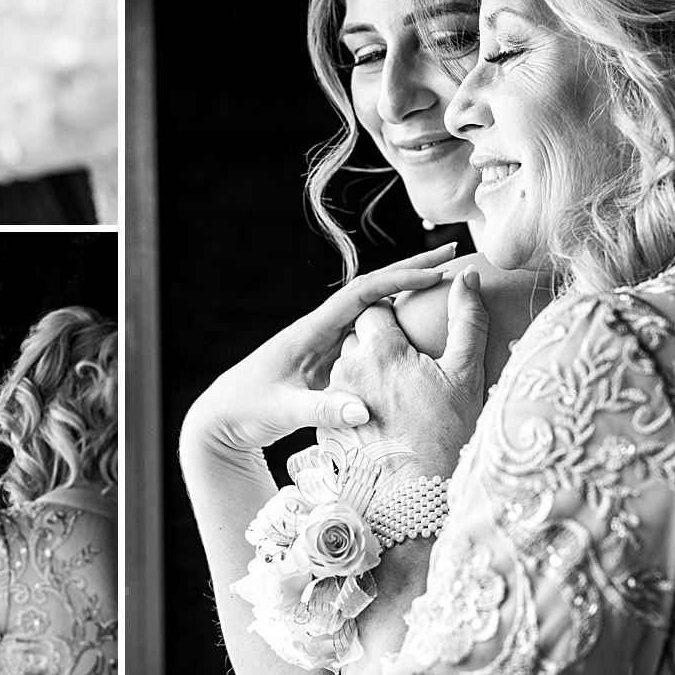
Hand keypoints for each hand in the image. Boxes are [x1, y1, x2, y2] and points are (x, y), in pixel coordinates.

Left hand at [181, 243, 461, 458]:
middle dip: (411, 271)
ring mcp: (329, 343)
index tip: (435, 273)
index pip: (362, 293)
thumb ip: (321, 409)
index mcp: (311, 330)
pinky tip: (423, 324)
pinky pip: (373, 334)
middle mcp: (323, 328)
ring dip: (409, 293)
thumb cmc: (246, 409)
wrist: (222, 418)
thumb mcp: (282, 410)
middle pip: (374, 291)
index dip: (399, 280)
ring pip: (376, 309)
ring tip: (446, 281)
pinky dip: (399, 322)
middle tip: (452, 256)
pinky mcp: (333, 360)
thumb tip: (364, 408)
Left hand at [324, 265, 489, 481]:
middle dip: (382, 336)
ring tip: (402, 388)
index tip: (417, 304)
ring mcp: (335, 402)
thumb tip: (467, 279)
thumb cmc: (445, 437)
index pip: (375, 304)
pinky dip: (365, 399)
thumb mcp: (464, 378)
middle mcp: (348, 371)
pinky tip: (390, 417)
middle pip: (360, 335)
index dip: (395, 299)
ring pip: (351, 368)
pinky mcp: (328, 429)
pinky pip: (346, 399)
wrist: (410, 503)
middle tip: (411, 350)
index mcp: (378, 351)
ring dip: (373, 369)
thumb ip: (467, 323)